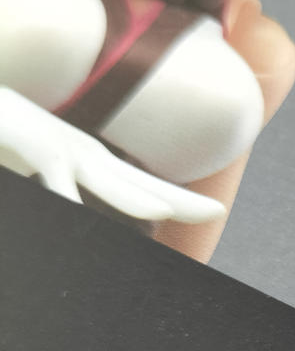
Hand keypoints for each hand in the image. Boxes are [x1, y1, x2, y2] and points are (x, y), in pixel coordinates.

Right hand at [0, 87, 224, 222]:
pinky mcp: (30, 142)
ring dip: (131, 194)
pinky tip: (79, 213)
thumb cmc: (8, 136)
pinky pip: (51, 170)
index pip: (141, 186)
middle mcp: (81, 152)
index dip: (179, 200)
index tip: (217, 213)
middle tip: (218, 212)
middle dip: (177, 198)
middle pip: (135, 182)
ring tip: (162, 212)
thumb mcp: (42, 167)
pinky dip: (64, 194)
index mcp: (89, 161)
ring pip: (100, 175)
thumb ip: (66, 186)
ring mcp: (57, 146)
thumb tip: (82, 204)